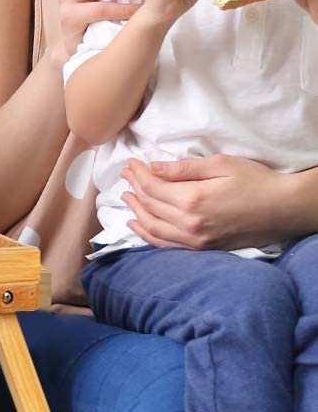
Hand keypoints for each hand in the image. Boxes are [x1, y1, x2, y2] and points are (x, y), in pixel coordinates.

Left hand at [124, 154, 286, 248]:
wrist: (284, 209)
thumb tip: (152, 168)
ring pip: (152, 227)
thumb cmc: (256, 181)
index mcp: (192, 200)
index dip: (138, 174)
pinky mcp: (203, 248)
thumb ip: (182, 169)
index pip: (152, 187)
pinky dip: (147, 235)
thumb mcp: (220, 165)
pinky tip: (137, 225)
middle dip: (134, 187)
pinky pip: (166, 244)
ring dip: (135, 210)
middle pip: (149, 205)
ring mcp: (195, 240)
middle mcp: (189, 223)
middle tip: (126, 174)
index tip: (131, 163)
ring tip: (127, 196)